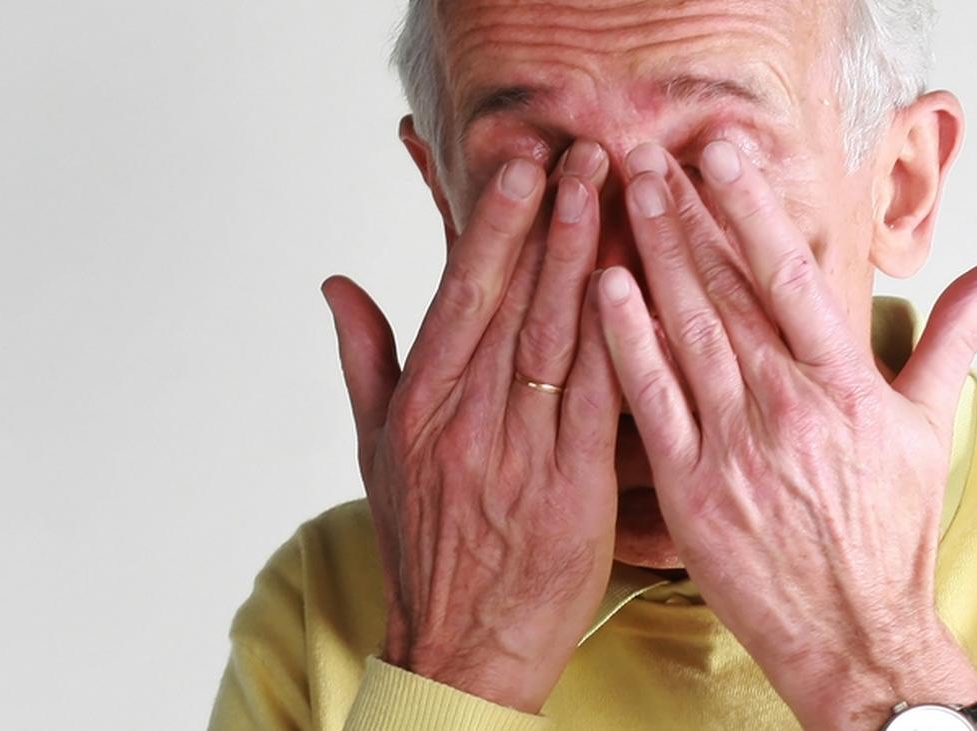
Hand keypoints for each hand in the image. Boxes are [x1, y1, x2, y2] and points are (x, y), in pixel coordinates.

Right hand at [322, 142, 619, 712]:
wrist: (460, 646)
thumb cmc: (423, 545)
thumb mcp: (374, 452)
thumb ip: (363, 358)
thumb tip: (337, 283)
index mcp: (421, 404)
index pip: (461, 295)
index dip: (494, 227)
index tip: (521, 170)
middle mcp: (468, 421)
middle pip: (516, 303)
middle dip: (554, 222)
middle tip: (586, 157)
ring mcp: (522, 454)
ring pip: (559, 339)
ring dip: (589, 261)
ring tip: (615, 197)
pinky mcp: (576, 490)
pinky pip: (601, 402)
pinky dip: (619, 342)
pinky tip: (639, 290)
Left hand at [596, 142, 976, 728]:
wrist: (856, 632)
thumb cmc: (891, 532)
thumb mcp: (930, 428)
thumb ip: (957, 336)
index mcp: (845, 387)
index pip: (792, 276)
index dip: (753, 207)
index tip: (722, 153)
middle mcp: (786, 407)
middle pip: (726, 291)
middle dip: (685, 216)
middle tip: (649, 154)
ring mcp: (732, 446)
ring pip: (685, 330)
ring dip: (652, 257)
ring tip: (625, 196)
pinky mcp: (689, 486)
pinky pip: (651, 400)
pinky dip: (626, 341)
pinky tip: (604, 287)